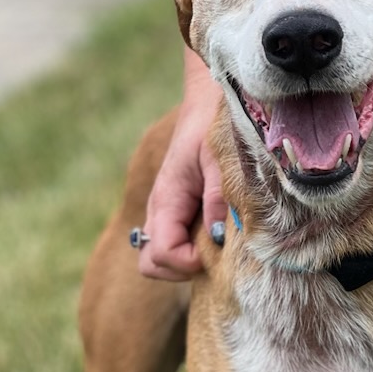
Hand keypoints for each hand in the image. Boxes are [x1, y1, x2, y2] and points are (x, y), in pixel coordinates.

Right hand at [140, 67, 225, 280]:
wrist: (206, 103)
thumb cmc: (213, 126)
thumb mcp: (220, 159)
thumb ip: (218, 198)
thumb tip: (218, 237)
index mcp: (166, 200)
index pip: (161, 254)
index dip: (189, 261)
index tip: (217, 246)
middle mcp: (158, 212)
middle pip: (152, 265)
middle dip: (183, 268)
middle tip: (215, 250)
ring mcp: (163, 215)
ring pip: (160, 259)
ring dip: (187, 260)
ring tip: (217, 239)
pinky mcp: (175, 214)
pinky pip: (173, 246)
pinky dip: (192, 249)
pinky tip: (215, 230)